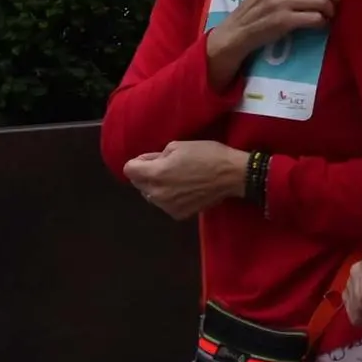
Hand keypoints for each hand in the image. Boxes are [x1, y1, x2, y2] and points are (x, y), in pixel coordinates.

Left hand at [123, 140, 249, 220]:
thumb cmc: (207, 155)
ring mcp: (167, 207)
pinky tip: (186, 191)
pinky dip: (171, 198)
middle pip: (138, 184)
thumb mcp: (178, 145)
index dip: (139, 162)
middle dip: (147, 175)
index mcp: (154, 174)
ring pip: (151, 196)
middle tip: (168, 168)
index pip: (129, 170)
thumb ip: (157, 156)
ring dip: (158, 188)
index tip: (152, 159)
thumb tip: (148, 162)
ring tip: (178, 180)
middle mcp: (156, 193)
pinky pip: (165, 205)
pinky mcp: (179, 215)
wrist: (233, 175)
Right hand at [205, 0, 338, 79]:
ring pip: (323, 0)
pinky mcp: (283, 20)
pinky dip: (322, 23)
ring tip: (326, 16)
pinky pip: (316, 18)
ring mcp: (282, 0)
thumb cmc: (259, 7)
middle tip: (333, 3)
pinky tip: (318, 25)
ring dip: (330, 11)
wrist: (236, 31)